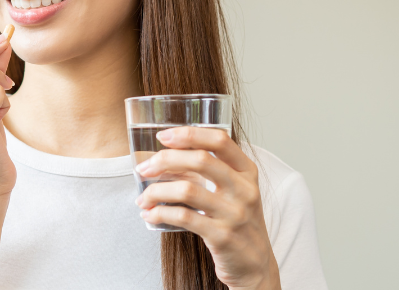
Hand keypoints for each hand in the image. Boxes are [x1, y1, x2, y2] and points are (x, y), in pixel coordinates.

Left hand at [135, 127, 280, 289]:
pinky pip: (184, 217)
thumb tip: (168, 155)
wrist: (256, 264)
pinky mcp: (222, 236)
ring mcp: (235, 214)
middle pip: (200, 160)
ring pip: (188, 190)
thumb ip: (214, 170)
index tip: (164, 136)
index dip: (189, 134)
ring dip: (156, 191)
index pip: (219, 141)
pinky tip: (150, 214)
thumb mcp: (237, 190)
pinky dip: (160, 212)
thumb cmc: (238, 221)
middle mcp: (244, 190)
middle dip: (164, 160)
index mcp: (247, 172)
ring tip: (143, 197)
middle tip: (144, 168)